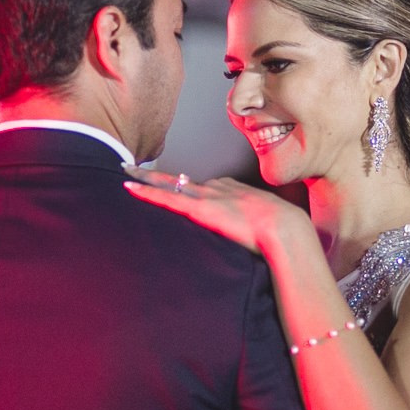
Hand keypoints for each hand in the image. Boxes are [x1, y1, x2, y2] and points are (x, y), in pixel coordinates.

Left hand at [123, 167, 303, 255]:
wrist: (284, 229)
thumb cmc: (283, 233)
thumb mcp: (269, 226)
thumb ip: (256, 229)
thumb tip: (257, 242)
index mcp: (234, 191)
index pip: (203, 185)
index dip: (186, 184)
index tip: (175, 182)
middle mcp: (217, 188)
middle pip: (181, 179)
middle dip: (159, 175)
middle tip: (137, 168)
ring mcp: (206, 196)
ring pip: (168, 183)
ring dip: (145, 179)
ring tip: (125, 172)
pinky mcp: (198, 208)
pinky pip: (165, 197)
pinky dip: (145, 192)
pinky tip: (128, 187)